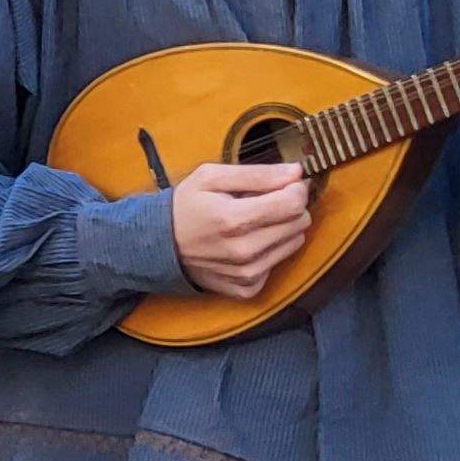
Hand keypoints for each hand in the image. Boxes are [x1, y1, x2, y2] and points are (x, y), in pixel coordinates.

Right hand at [171, 160, 312, 297]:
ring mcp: (246, 273)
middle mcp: (244, 251)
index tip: (284, 184)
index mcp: (234, 219)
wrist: (160, 245)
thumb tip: (297, 173)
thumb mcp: (211, 176)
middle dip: (288, 207)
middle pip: (299, 223)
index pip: (293, 204)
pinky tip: (248, 242)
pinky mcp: (248, 287)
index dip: (295, 189)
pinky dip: (269, 251)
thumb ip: (257, 173)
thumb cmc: (186, 206)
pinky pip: (278, 263)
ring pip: (294, 243)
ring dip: (280, 228)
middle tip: (264, 202)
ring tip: (253, 222)